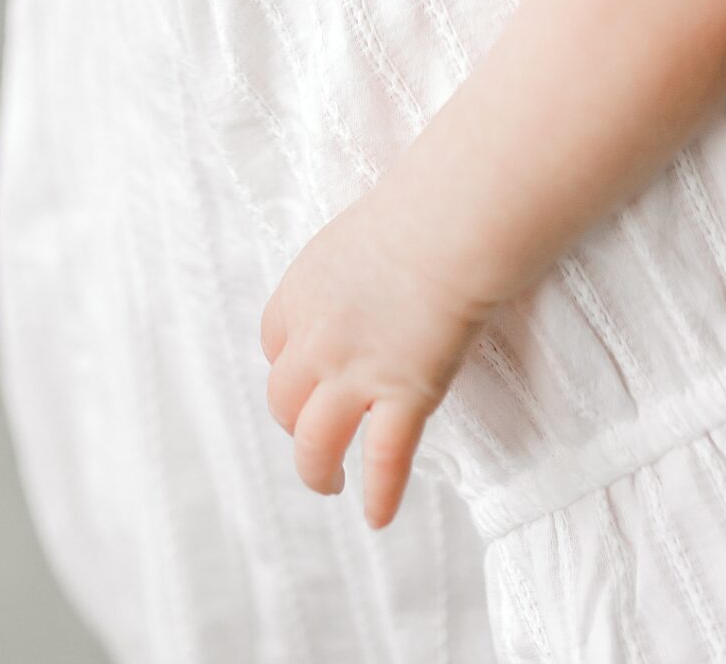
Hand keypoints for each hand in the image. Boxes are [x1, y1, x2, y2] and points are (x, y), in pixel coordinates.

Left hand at [259, 194, 488, 528]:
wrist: (452, 219)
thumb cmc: (421, 208)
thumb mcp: (360, 234)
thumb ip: (351, 273)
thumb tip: (371, 281)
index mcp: (301, 290)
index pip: (274, 344)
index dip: (287, 367)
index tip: (303, 379)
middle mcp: (315, 337)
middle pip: (284, 400)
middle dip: (295, 424)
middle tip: (315, 438)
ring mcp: (355, 371)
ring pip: (314, 443)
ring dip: (317, 472)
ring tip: (331, 486)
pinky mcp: (402, 394)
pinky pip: (383, 460)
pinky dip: (380, 495)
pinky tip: (379, 517)